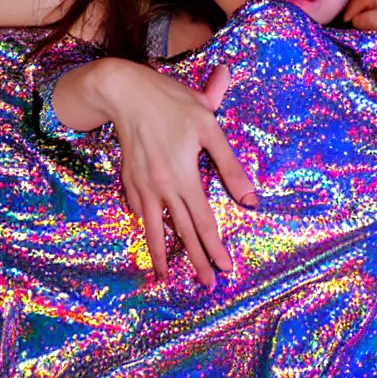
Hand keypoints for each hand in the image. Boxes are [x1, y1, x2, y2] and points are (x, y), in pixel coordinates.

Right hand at [96, 58, 256, 286]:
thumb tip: (251, 197)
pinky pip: (140, 211)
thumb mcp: (208, 125)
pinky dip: (146, 228)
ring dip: (162, 255)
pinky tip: (150, 236)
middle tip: (206, 285)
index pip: (204, 222)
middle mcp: (161, 187)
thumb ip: (230, 164)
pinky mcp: (128, 179)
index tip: (225, 269)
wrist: (125, 92)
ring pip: (154, 228)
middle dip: (195, 260)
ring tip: (165, 277)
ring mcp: (141, 186)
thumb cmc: (172, 103)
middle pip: (181, 232)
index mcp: (183, 177)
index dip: (215, 247)